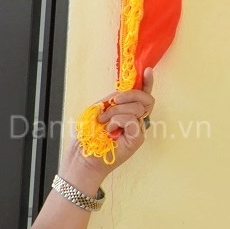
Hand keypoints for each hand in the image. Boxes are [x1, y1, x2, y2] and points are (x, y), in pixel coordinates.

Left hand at [62, 67, 156, 190]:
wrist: (82, 157)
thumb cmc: (87, 137)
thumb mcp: (97, 110)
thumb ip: (112, 101)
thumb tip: (121, 92)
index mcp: (125, 111)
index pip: (141, 94)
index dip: (146, 82)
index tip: (147, 70)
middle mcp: (134, 119)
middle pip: (144, 98)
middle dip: (127, 96)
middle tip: (112, 103)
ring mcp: (137, 129)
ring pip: (137, 107)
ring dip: (115, 112)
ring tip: (104, 122)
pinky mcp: (137, 138)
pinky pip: (132, 120)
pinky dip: (118, 121)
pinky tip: (110, 130)